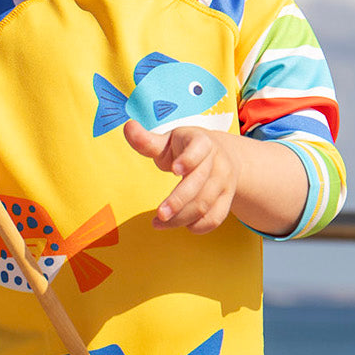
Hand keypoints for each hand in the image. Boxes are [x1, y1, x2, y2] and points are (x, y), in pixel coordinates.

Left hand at [124, 119, 238, 232]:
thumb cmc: (186, 147)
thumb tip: (128, 127)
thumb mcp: (168, 141)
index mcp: (202, 142)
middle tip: (159, 214)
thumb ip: (147, 140)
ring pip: (205, 204)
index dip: (188, 159)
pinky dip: (198, 226)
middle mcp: (218, 162)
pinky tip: (181, 226)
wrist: (223, 154)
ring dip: (181, 218)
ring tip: (158, 223)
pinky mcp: (227, 199)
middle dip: (178, 201)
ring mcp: (224, 182)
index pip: (199, 149)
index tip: (174, 169)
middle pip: (199, 184)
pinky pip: (215, 217)